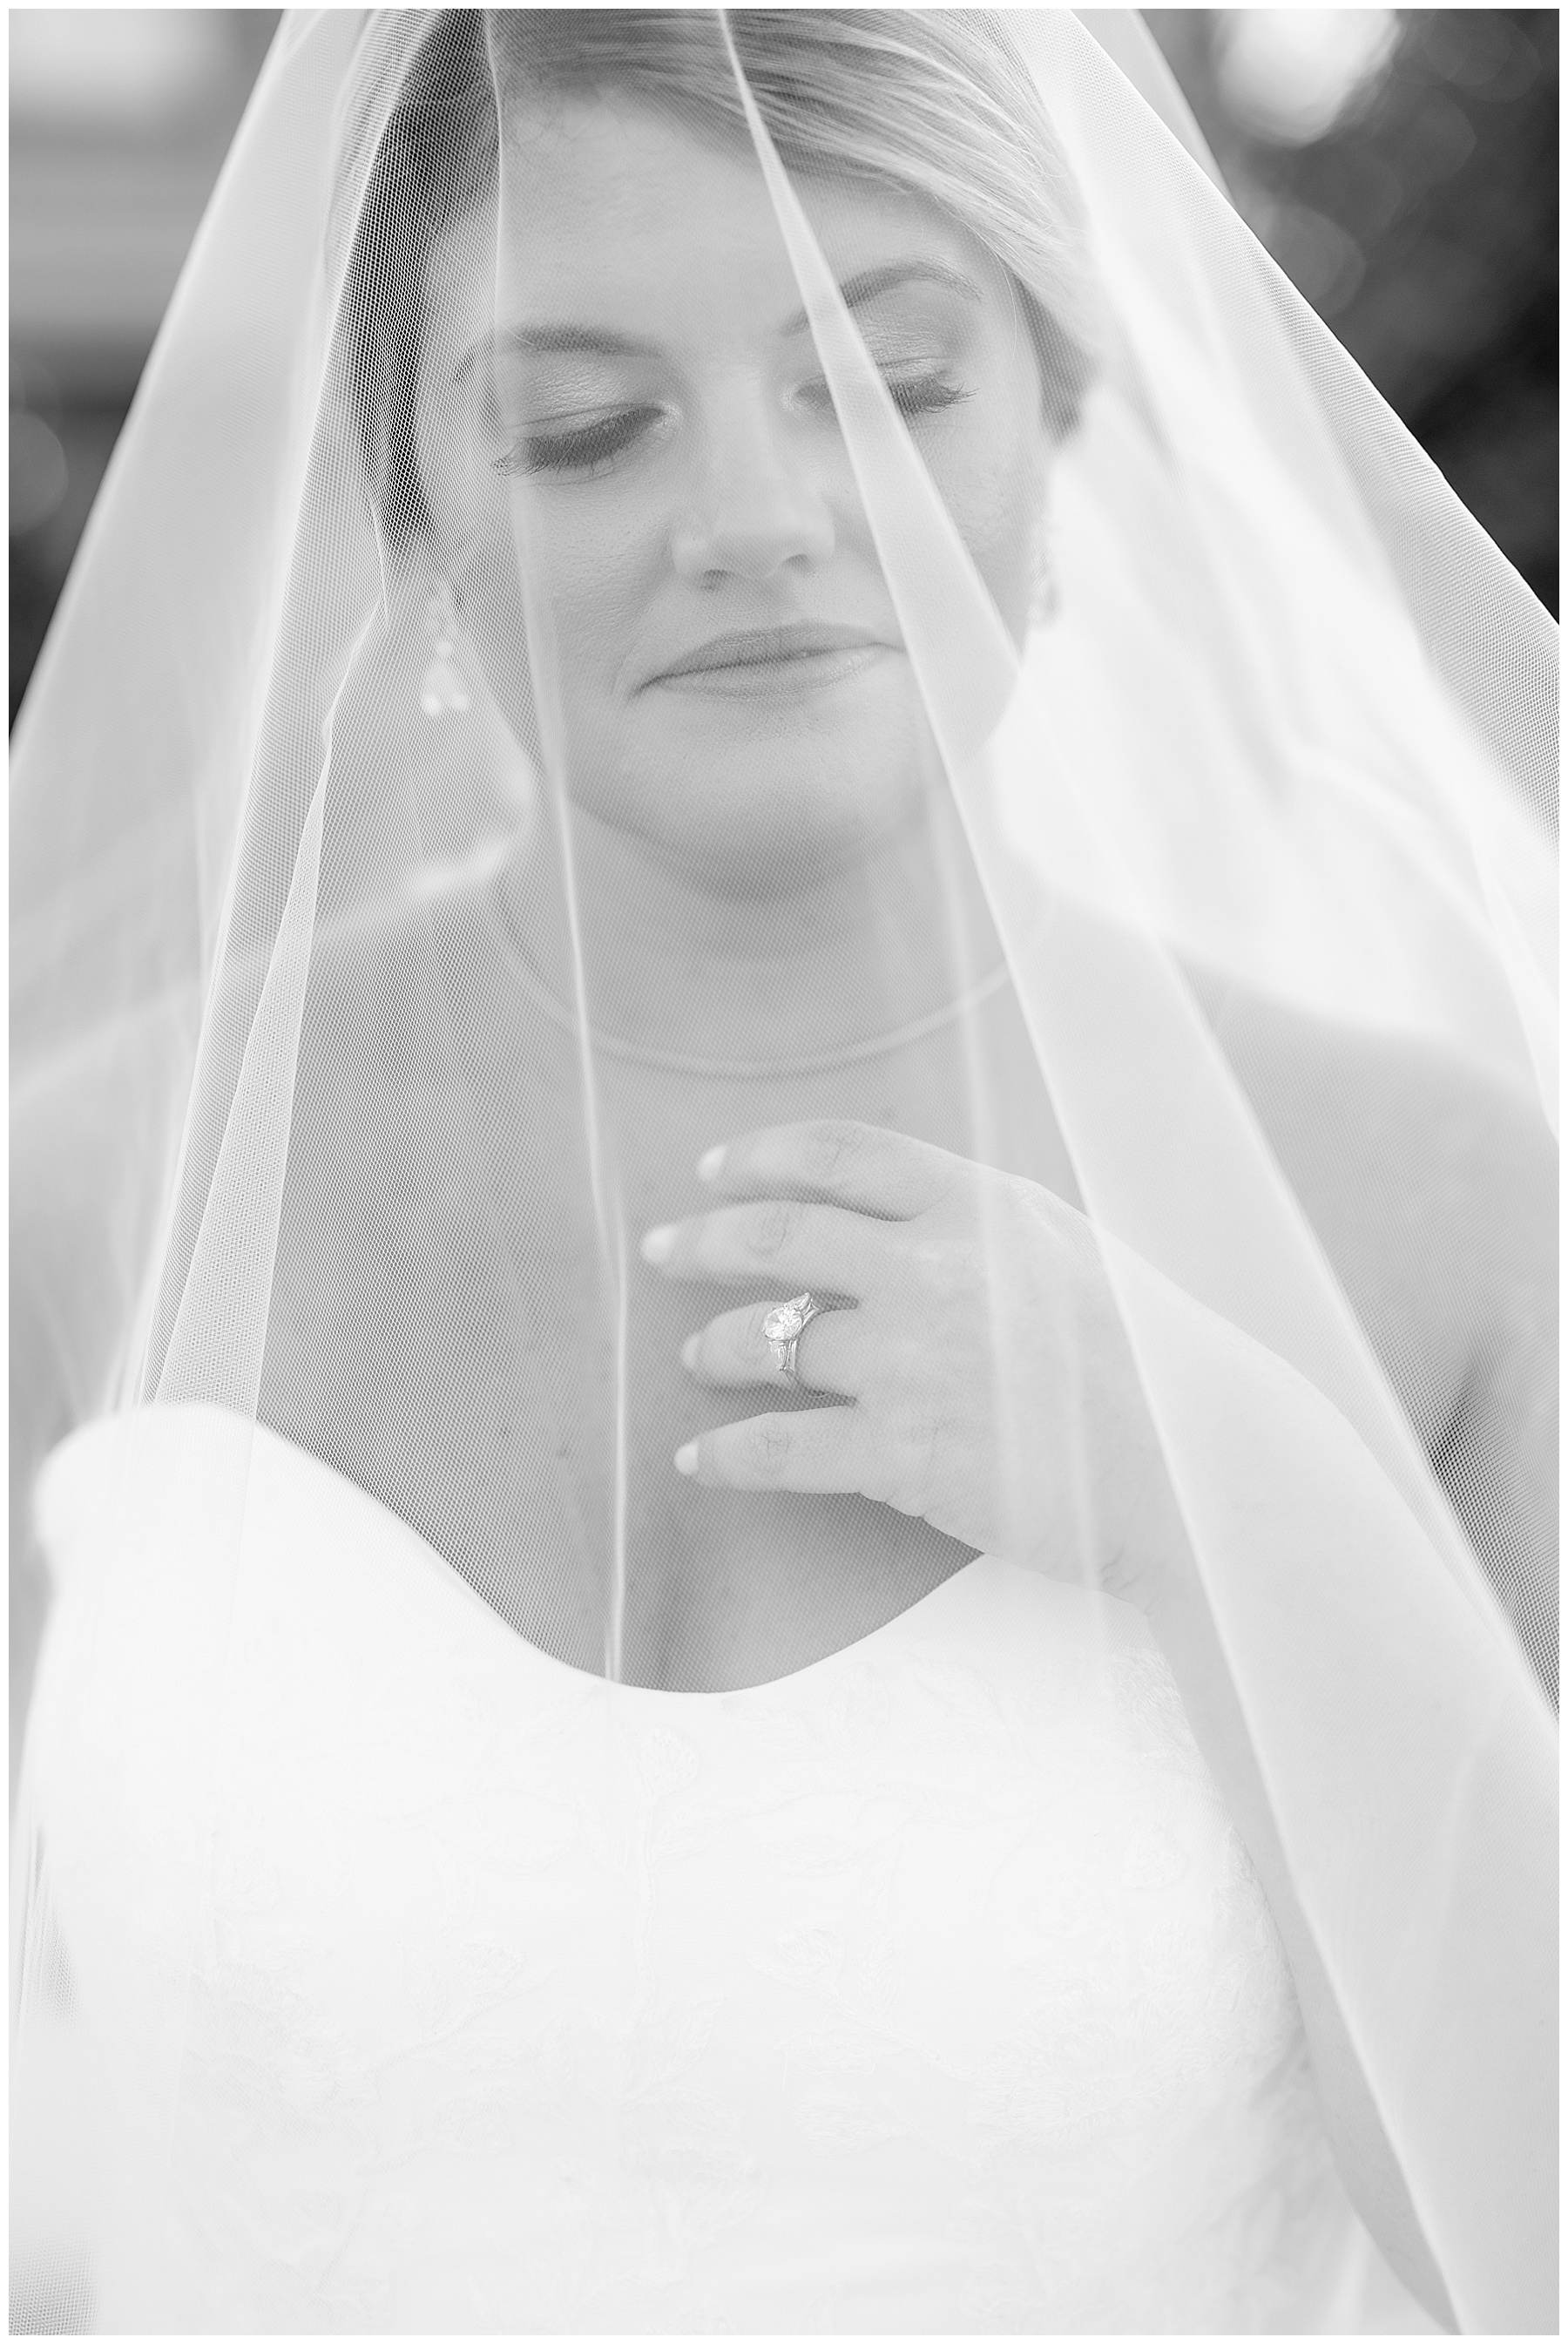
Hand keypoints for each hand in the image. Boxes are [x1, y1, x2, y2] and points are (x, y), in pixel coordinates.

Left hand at [641, 1119, 1181, 1605]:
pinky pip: (777, 1448)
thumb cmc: (1148, 1366)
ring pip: (769, 1339)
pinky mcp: (902, 1453)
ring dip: (713, 1347)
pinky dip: (725, 1455)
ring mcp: (914, 1360)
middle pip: (780, 1233)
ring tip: (693, 1357)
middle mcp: (937, 1267)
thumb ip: (981, 1228)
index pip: (842, 1152)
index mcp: (982, 1204)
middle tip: (663, 1249)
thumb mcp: (1068, 1253)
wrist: (1198, 1468)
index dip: (762, 1155)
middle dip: (704, 1238)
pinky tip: (699, 1459)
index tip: (714, 1170)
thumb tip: (897, 1218)